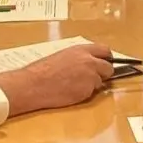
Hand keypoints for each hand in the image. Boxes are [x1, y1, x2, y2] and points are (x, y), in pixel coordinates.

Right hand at [0, 44, 115, 115]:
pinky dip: (85, 93)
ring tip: (74, 85)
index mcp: (82, 50)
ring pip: (100, 82)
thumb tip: (91, 63)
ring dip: (91, 85)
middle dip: (103, 73)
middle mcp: (89, 61)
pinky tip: (71, 92)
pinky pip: (92, 92)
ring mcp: (90, 76)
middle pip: (108, 68)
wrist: (34, 84)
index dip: (106, 58)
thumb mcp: (63, 56)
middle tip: (93, 77)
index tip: (105, 62)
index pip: (105, 51)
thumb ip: (80, 58)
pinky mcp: (87, 90)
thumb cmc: (43, 71)